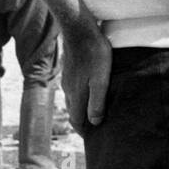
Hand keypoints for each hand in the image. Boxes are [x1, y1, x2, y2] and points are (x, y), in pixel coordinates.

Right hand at [61, 14, 112, 130]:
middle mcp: (68, 90)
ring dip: (82, 107)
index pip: (77, 121)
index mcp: (76, 95)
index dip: (84, 131)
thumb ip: (97, 101)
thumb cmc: (94, 54)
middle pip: (74, 112)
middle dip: (83, 121)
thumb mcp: (101, 79)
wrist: (79, 30)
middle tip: (96, 126)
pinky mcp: (69, 70)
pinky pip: (74, 88)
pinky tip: (89, 90)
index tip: (93, 138)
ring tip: (94, 110)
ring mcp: (67, 80)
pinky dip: (80, 95)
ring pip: (73, 100)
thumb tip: (95, 122)